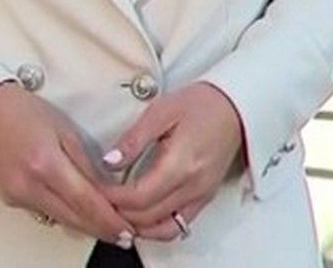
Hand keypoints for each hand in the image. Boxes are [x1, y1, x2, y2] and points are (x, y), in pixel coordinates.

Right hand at [0, 82, 137, 247]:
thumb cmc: (25, 111)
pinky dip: (66, 216)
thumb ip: (86, 163)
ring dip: (86, 226)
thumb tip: (108, 190)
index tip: (128, 229)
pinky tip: (81, 215)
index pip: (85, 201)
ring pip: (60, 219)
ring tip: (109, 229)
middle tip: (126, 237)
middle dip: (102, 229)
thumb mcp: (64, 129)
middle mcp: (29, 185)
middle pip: (74, 218)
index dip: (109, 220)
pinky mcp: (11, 200)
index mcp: (46, 163)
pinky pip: (45, 213)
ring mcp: (18, 196)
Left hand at [100, 82, 245, 239]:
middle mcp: (193, 186)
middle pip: (148, 217)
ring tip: (118, 210)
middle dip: (119, 213)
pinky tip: (141, 216)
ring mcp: (201, 195)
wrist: (235, 106)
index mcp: (181, 164)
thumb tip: (109, 162)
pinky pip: (179, 226)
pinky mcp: (205, 198)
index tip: (97, 188)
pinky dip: (157, 227)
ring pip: (163, 228)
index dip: (112, 197)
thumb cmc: (201, 104)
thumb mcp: (160, 111)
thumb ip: (133, 140)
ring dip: (137, 225)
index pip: (138, 197)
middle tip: (101, 199)